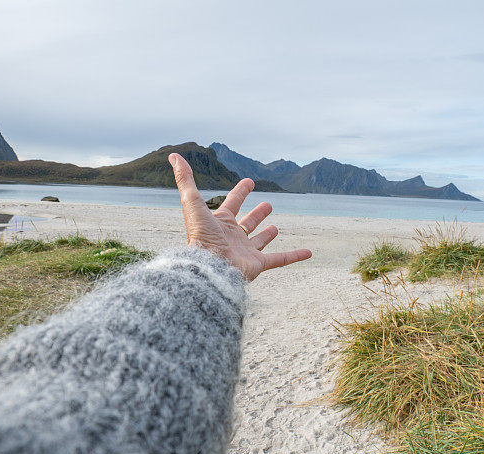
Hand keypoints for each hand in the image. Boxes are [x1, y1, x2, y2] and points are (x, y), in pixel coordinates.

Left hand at [169, 153, 311, 280]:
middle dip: (256, 214)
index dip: (240, 192)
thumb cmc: (199, 236)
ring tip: (275, 228)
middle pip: (247, 223)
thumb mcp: (192, 203)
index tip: (250, 182)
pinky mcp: (257, 265)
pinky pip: (280, 260)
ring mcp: (245, 252)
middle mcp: (232, 237)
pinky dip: (295, 256)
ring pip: (260, 242)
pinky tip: (309, 252)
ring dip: (268, 235)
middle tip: (268, 205)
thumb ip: (184, 180)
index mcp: (219, 222)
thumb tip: (173, 155)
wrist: (207, 267)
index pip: (232, 204)